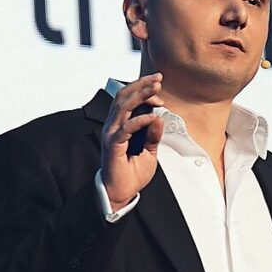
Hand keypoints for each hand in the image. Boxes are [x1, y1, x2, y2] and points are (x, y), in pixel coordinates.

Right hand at [100, 73, 166, 208]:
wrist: (121, 192)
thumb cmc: (131, 173)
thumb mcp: (149, 151)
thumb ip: (153, 135)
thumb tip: (159, 118)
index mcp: (119, 124)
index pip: (128, 99)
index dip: (143, 90)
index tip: (158, 88)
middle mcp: (113, 126)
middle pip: (124, 97)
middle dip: (142, 85)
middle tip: (158, 78)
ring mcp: (111, 134)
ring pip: (124, 107)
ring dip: (141, 95)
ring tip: (155, 89)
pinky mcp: (113, 145)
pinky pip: (126, 128)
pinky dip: (140, 120)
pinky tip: (152, 117)